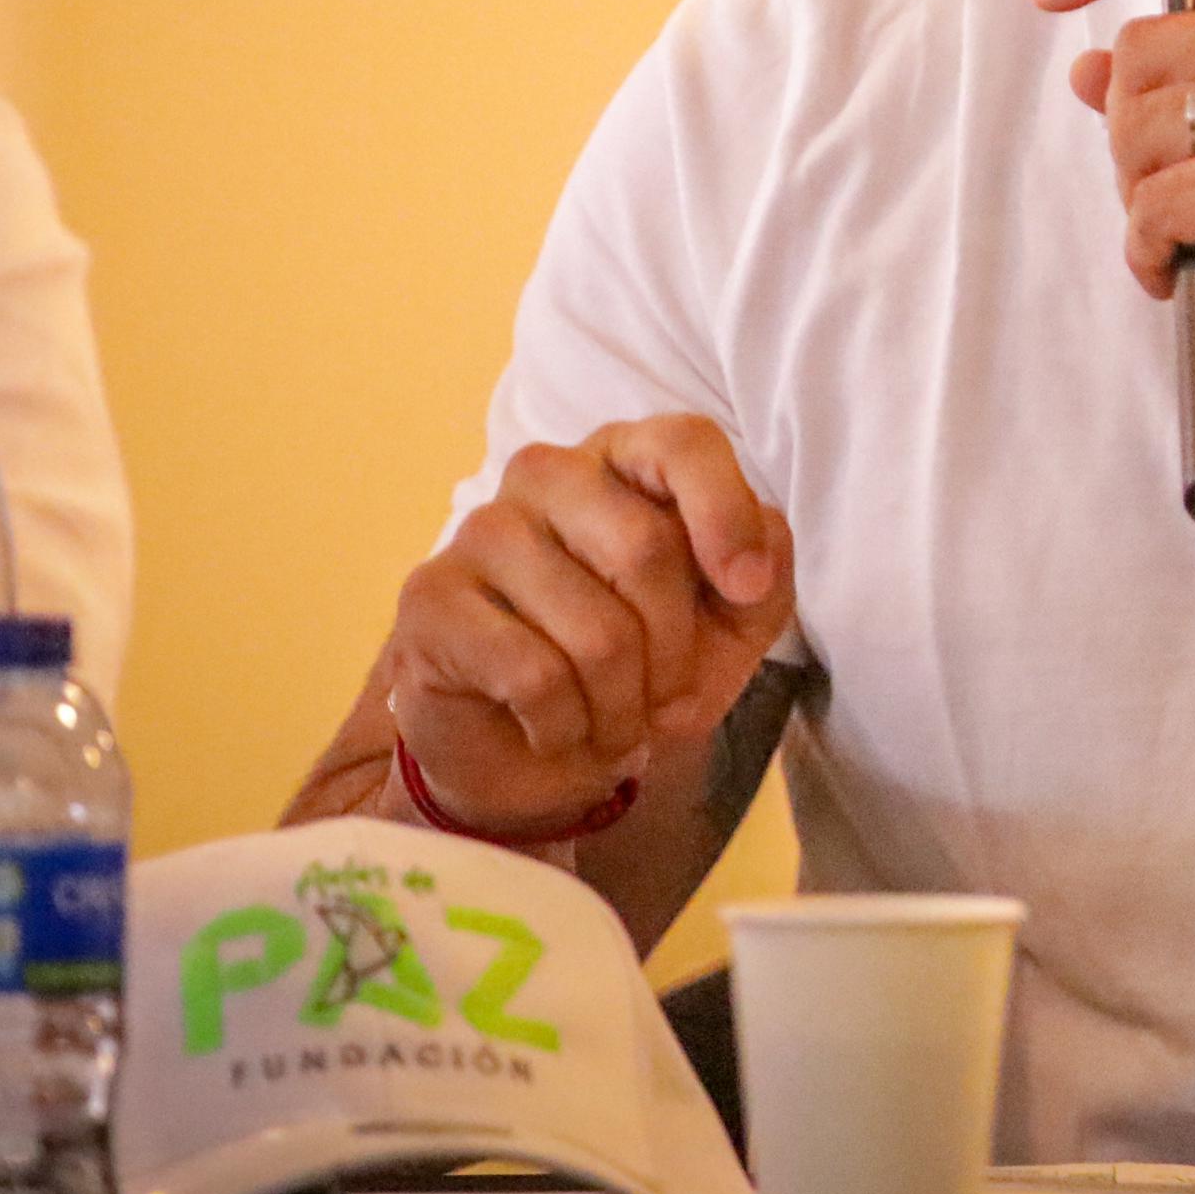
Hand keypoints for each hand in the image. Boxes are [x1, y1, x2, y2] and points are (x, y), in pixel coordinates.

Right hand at [381, 416, 795, 840]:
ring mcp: (482, 530)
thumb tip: (752, 563)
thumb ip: (763, 577)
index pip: (683, 442)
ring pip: (595, 632)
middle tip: (665, 700)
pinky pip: (533, 676)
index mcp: (625, 460)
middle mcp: (548, 475)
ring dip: (622, 708)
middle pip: (645, 549)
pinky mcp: (430, 597)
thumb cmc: (642, 668)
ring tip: (614, 723)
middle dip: (675, 654)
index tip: (745, 590)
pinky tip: (555, 729)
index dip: (724, 515)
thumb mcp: (730, 627)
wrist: (540, 751)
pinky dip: (565, 727)